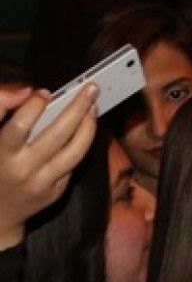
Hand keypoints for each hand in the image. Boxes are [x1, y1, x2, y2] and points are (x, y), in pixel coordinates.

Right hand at [0, 83, 97, 248]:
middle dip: (77, 108)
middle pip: (58, 135)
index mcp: (1, 154)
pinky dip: (82, 144)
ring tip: (93, 108)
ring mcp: (41, 183)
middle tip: (91, 89)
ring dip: (89, 127)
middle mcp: (22, 170)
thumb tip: (29, 92)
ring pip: (74, 152)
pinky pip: (73, 165)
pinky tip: (87, 128)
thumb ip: (0, 110)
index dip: (34, 107)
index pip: (20, 126)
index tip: (46, 92)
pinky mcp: (55, 193)